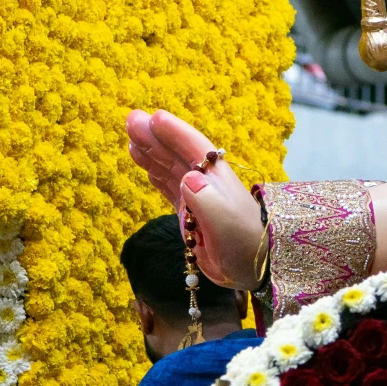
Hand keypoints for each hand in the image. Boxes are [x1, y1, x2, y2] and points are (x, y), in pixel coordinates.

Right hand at [125, 108, 266, 287]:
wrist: (255, 267)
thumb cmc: (244, 243)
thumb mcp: (227, 223)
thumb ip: (209, 201)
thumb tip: (188, 178)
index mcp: (217, 179)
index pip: (194, 148)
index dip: (175, 132)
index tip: (154, 118)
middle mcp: (207, 183)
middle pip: (177, 154)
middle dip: (155, 137)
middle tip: (131, 120)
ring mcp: (198, 198)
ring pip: (171, 168)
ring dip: (152, 153)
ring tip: (131, 138)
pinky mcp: (191, 214)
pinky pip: (169, 188)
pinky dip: (156, 176)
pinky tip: (145, 166)